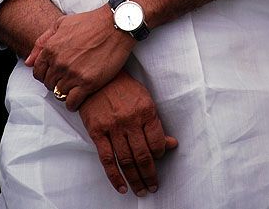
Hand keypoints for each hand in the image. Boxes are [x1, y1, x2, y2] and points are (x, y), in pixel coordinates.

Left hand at [24, 6, 134, 110]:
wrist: (115, 26)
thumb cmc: (90, 22)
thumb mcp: (61, 24)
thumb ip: (42, 41)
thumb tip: (28, 61)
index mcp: (51, 48)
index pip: (38, 72)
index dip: (45, 75)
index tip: (54, 75)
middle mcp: (59, 62)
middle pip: (48, 84)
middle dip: (56, 83)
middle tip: (67, 79)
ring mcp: (73, 74)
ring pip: (59, 94)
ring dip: (65, 93)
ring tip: (74, 87)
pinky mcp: (88, 83)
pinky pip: (72, 102)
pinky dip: (73, 103)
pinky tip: (79, 97)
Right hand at [79, 70, 177, 195]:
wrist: (98, 78)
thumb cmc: (124, 88)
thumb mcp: (145, 100)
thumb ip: (156, 124)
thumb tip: (171, 144)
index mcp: (145, 110)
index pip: (157, 142)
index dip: (160, 155)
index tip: (158, 160)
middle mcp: (130, 120)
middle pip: (142, 155)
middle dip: (150, 175)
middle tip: (152, 186)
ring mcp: (113, 127)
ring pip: (126, 161)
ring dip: (135, 180)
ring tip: (140, 190)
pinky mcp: (97, 131)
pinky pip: (107, 159)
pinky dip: (114, 177)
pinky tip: (121, 187)